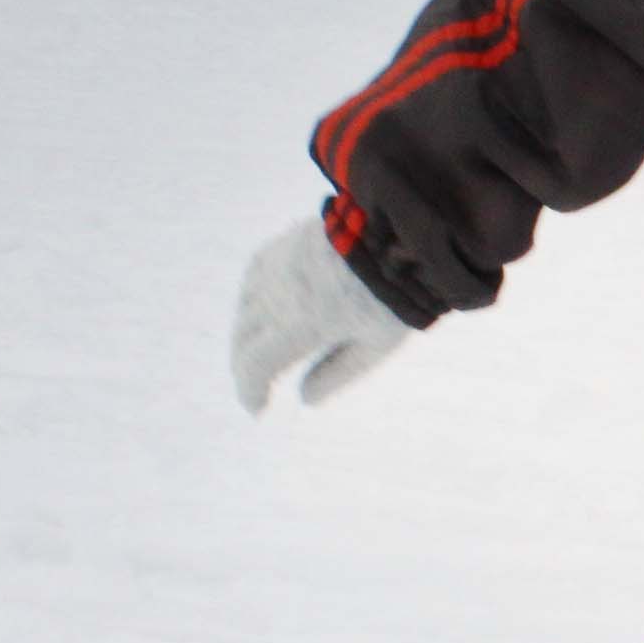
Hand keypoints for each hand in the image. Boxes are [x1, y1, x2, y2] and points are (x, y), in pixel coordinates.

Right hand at [232, 215, 418, 413]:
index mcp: (302, 323)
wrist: (399, 232)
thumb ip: (337, 375)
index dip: (251, 393)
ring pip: (244, 309)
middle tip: (260, 389)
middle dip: (247, 370)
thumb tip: (304, 398)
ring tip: (264, 355)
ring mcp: (278, 267)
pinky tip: (264, 312)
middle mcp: (279, 295)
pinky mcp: (283, 244)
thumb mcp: (375, 345)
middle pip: (244, 341)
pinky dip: (251, 302)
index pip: (255, 367)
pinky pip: (253, 278)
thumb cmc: (394, 294)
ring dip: (247, 338)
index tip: (258, 411)